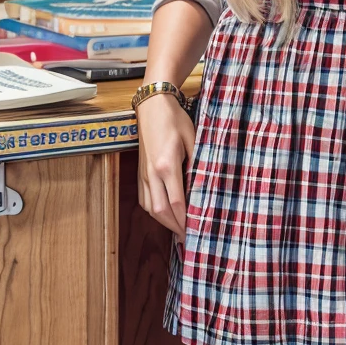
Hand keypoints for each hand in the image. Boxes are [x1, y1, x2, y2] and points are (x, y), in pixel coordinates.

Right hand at [136, 93, 195, 241]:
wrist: (153, 105)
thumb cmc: (175, 120)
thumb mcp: (193, 139)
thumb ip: (198, 164)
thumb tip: (204, 185)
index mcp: (166, 165)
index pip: (176, 202)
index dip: (185, 220)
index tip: (196, 231)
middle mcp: (152, 173)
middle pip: (161, 211)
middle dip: (174, 227)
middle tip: (188, 238)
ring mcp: (143, 174)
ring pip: (150, 208)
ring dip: (164, 221)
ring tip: (179, 230)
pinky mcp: (140, 172)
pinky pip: (145, 199)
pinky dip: (155, 211)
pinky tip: (165, 213)